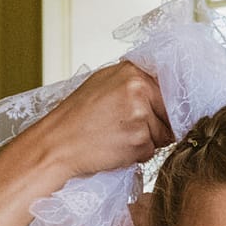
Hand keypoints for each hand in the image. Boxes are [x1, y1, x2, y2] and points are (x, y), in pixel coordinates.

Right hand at [28, 62, 173, 178]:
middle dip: (155, 126)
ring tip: (114, 137)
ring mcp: (140, 114)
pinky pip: (150, 151)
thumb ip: (132, 85)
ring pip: (162, 134)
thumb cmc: (75, 119)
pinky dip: (135, 155)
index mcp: (131, 71)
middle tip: (123, 128)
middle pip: (169, 113)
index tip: (150, 115)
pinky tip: (113, 148)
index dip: (162, 106)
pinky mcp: (139, 139)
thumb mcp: (102, 86)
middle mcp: (138, 88)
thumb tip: (163, 92)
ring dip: (143, 142)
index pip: (168, 87)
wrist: (55, 145)